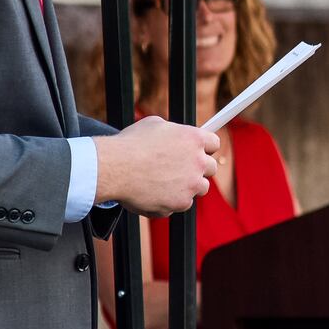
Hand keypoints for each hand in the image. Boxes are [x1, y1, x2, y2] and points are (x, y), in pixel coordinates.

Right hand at [93, 116, 219, 216]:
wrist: (113, 168)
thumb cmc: (129, 144)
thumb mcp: (154, 125)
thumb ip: (172, 132)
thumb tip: (175, 136)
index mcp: (195, 139)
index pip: (214, 143)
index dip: (205, 148)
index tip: (198, 152)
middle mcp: (198, 161)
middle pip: (211, 168)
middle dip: (198, 168)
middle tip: (180, 169)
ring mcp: (192, 184)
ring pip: (199, 188)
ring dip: (187, 186)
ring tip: (163, 183)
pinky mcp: (181, 202)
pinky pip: (181, 203)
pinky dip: (170, 201)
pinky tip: (153, 193)